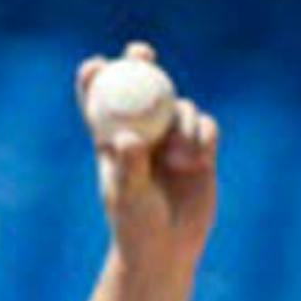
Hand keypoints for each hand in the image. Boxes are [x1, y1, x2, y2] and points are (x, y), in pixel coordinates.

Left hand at [77, 42, 218, 270]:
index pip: (98, 105)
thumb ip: (129, 165)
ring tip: (178, 157)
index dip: (95, 80)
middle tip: (140, 52)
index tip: (95, 65)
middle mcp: (142, 135)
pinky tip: (198, 158)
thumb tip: (128, 137)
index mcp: (111, 143)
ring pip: (179, 106)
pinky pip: (206, 125)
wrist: (168, 248)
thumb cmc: (137, 226)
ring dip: (182, 120)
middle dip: (140, 64)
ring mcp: (171, 141)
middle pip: (141, 90)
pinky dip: (203, 134)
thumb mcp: (130, 195)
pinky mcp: (199, 149)